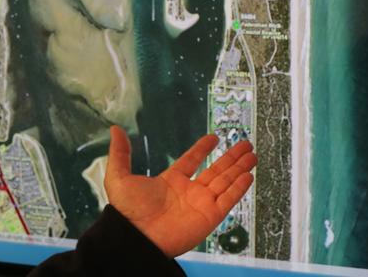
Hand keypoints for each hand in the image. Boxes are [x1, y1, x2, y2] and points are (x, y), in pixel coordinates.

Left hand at [104, 126, 255, 257]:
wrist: (135, 236)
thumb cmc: (126, 210)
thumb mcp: (118, 176)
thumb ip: (120, 152)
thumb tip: (115, 130)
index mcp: (170, 181)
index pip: (192, 161)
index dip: (202, 149)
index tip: (214, 137)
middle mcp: (188, 191)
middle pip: (215, 170)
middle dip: (231, 157)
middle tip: (245, 144)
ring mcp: (200, 203)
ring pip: (225, 181)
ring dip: (239, 168)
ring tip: (252, 154)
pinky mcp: (209, 216)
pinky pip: (228, 199)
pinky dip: (239, 187)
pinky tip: (248, 175)